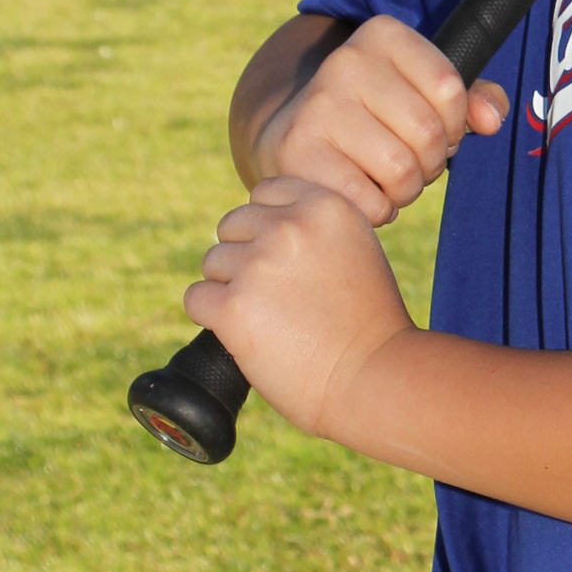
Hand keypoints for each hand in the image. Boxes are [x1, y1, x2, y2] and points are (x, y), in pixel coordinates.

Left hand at [185, 177, 416, 439]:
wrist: (375, 379)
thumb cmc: (370, 325)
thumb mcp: (357, 251)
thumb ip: (315, 229)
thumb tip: (262, 226)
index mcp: (325, 206)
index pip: (265, 193)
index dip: (266, 227)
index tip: (283, 260)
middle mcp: (290, 226)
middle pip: (232, 226)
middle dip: (245, 258)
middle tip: (276, 298)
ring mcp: (258, 265)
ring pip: (212, 264)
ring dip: (230, 290)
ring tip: (269, 320)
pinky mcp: (233, 306)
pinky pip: (197, 298)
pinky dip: (213, 318)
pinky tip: (245, 335)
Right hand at [249, 15, 508, 226]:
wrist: (290, 133)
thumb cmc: (376, 115)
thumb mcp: (426, 93)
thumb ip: (474, 100)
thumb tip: (491, 120)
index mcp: (383, 35)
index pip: (451, 89)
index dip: (454, 123)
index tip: (432, 128)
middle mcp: (346, 61)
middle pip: (429, 133)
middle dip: (431, 162)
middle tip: (409, 162)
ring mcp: (318, 105)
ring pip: (402, 171)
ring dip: (406, 190)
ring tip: (386, 179)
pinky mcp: (298, 150)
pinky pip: (370, 201)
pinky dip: (378, 210)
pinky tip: (362, 194)